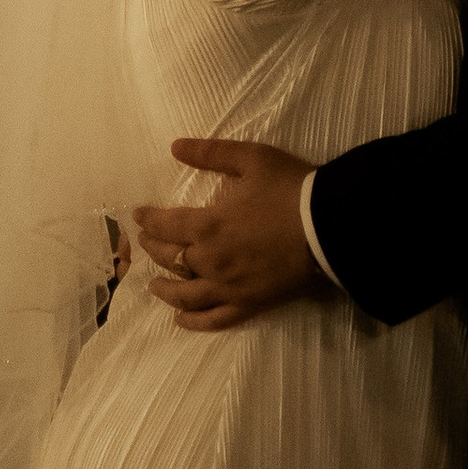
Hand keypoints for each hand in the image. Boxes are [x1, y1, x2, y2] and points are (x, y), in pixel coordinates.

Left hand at [133, 138, 336, 331]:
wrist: (329, 227)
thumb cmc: (291, 189)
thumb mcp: (252, 158)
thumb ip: (212, 153)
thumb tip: (175, 147)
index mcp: (208, 225)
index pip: (165, 225)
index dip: (147, 220)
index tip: (138, 215)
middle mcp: (210, 260)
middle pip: (170, 258)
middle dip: (153, 248)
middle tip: (145, 242)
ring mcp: (228, 287)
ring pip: (184, 294)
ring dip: (164, 288)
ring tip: (154, 284)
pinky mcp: (248, 304)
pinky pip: (214, 319)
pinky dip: (193, 321)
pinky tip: (181, 318)